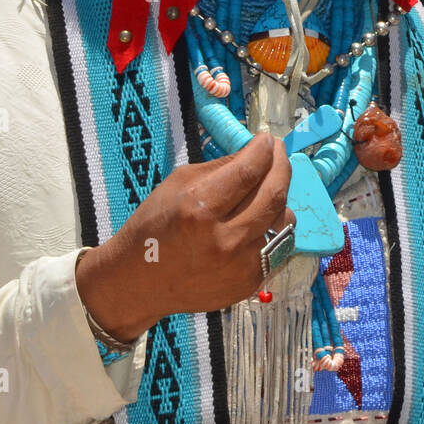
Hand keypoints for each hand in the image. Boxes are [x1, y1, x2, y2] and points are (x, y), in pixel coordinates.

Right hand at [76, 129, 292, 341]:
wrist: (139, 281)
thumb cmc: (155, 225)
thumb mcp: (178, 183)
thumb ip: (221, 167)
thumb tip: (257, 151)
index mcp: (199, 209)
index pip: (248, 171)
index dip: (264, 150)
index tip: (267, 139)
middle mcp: (224, 239)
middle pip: (273, 194)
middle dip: (281, 166)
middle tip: (279, 153)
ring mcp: (240, 265)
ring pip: (283, 221)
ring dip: (279, 198)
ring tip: (267, 188)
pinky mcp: (249, 283)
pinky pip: (278, 246)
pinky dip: (272, 227)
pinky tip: (259, 218)